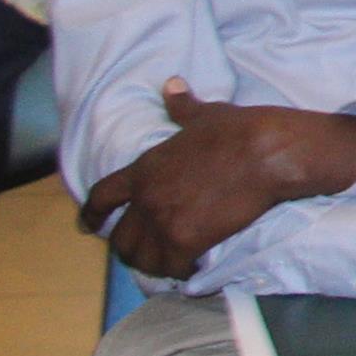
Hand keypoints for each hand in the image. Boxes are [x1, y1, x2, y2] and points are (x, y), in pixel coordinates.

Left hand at [84, 83, 355, 277]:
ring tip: (166, 265)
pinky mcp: (186, 241)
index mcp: (144, 168)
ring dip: (152, 264)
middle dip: (128, 248)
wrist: (267, 153)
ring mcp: (163, 222)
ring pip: (142, 258)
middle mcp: (146, 198)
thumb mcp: (206, 114)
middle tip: (143, 252)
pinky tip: (190, 269)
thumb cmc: (239, 130)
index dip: (91, 214)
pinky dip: (179, 272)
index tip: (88, 226)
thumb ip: (182, 106)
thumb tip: (172, 84)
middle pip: (120, 238)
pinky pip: (171, 268)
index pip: (102, 197)